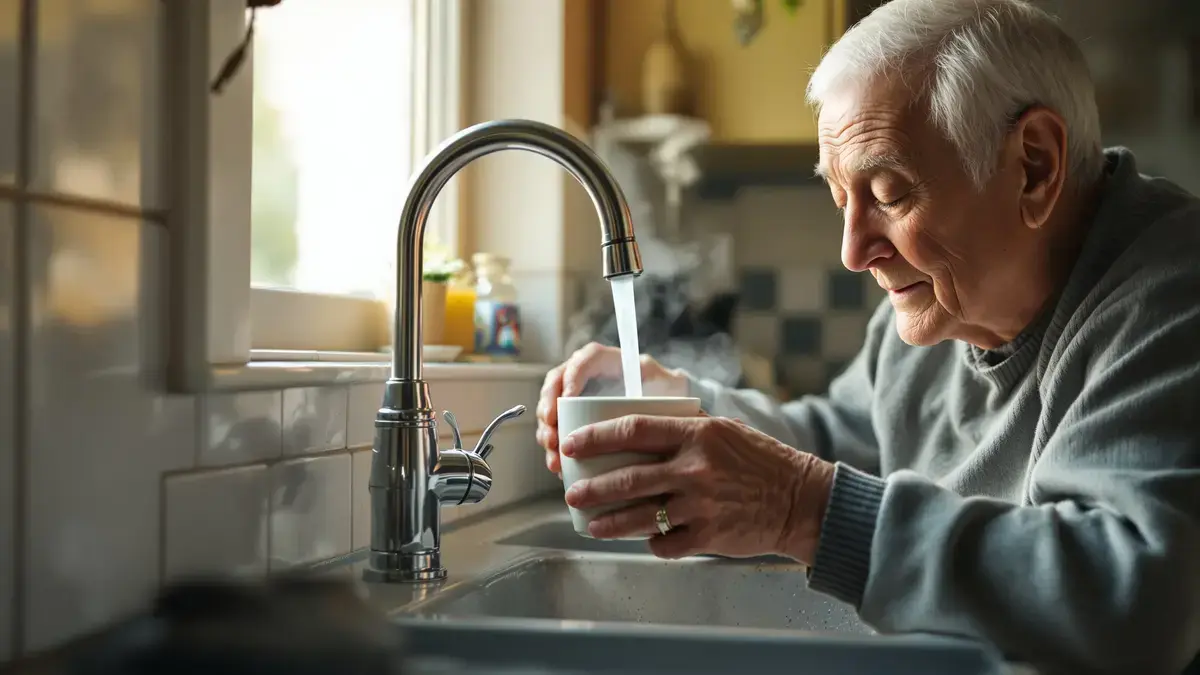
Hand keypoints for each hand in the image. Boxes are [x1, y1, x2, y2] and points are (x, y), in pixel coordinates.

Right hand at [535, 342, 686, 473]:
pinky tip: (558, 466)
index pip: (587, 358)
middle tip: (551, 429)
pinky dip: (554, 449)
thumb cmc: (672, 400)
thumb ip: (669, 384)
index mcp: (614, 363)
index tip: (568, 398)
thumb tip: (665, 387)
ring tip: (554, 454)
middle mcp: (591, 377)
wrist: (672, 418)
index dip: (573, 375)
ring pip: (552, 408)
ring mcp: (580, 399)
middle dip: (549, 405)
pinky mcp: (576, 422)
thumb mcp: (673, 388)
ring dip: (547, 430)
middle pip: (558, 381)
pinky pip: (557, 432)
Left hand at [560, 415, 834, 563]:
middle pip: (628, 478)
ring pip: (638, 516)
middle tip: (572, 492)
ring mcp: (700, 505)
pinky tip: (643, 540)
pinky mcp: (708, 536)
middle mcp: (695, 469)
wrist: (799, 500)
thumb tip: (642, 427)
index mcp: (697, 435)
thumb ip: (685, 430)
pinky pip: (664, 543)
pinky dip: (650, 543)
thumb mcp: (724, 431)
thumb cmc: (761, 462)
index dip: (597, 437)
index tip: (572, 444)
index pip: (634, 430)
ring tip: (590, 523)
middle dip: (592, 487)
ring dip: (608, 522)